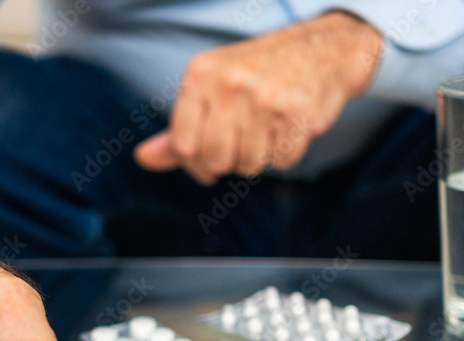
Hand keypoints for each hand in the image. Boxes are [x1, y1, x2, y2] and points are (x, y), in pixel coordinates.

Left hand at [135, 12, 381, 183]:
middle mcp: (230, 82)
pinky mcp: (296, 113)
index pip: (183, 145)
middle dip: (228, 160)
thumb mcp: (209, 91)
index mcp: (200, 73)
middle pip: (215, 159)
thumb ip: (178, 130)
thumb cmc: (256, 76)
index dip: (194, 161)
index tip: (206, 155)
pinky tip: (288, 128)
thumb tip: (143, 158)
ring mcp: (264, 97)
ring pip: (248, 165)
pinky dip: (285, 153)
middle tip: (241, 140)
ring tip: (266, 129)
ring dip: (258, 157)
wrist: (320, 52)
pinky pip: (281, 162)